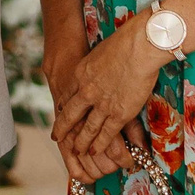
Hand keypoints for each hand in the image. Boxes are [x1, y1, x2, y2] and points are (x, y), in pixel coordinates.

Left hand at [49, 23, 160, 184]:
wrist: (138, 47)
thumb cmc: (124, 43)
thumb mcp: (98, 52)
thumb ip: (95, 65)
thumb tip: (98, 68)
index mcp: (80, 74)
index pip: (67, 95)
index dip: (63, 107)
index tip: (60, 113)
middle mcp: (86, 92)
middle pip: (70, 115)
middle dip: (63, 129)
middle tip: (57, 138)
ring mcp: (101, 105)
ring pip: (87, 129)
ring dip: (81, 142)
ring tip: (76, 152)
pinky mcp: (119, 114)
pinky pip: (106, 134)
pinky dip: (100, 144)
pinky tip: (95, 151)